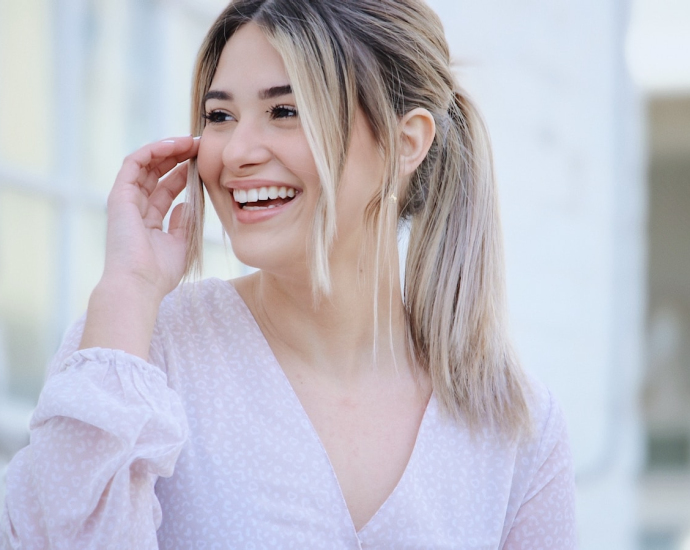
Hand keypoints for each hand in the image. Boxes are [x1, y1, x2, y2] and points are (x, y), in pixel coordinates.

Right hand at [101, 136, 199, 301]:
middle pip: (156, 173)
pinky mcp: (119, 196)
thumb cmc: (159, 273)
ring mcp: (126, 201)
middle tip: (201, 145)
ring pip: (146, 164)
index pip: (166, 188)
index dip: (184, 173)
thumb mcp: (179, 244)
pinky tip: (174, 144)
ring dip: (168, 149)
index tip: (204, 162)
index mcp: (148, 220)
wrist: (139, 284)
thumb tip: (186, 204)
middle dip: (178, 156)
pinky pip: (134, 163)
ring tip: (191, 140)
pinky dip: (153, 150)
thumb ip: (182, 223)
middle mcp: (135, 208)